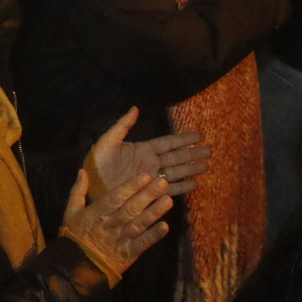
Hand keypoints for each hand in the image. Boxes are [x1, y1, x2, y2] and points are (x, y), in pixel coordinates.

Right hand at [58, 168, 171, 280]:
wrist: (76, 268)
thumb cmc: (74, 236)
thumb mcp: (71, 211)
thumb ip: (78, 191)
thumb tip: (82, 171)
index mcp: (97, 213)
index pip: (116, 197)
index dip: (131, 187)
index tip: (145, 175)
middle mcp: (111, 224)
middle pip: (131, 208)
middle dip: (148, 195)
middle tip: (163, 182)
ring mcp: (120, 240)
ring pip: (139, 224)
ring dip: (154, 212)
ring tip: (169, 200)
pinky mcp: (128, 254)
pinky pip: (142, 244)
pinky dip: (153, 236)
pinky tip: (165, 227)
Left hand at [85, 107, 209, 200]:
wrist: (91, 186)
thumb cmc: (96, 163)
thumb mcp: (108, 141)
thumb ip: (122, 125)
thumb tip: (135, 108)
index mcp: (143, 149)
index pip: (168, 142)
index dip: (183, 139)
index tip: (199, 135)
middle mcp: (151, 163)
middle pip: (177, 157)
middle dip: (193, 154)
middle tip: (210, 151)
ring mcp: (152, 178)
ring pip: (177, 172)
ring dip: (192, 169)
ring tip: (207, 166)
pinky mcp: (150, 193)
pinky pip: (170, 189)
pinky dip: (182, 188)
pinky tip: (195, 185)